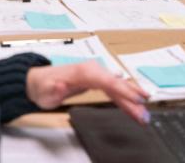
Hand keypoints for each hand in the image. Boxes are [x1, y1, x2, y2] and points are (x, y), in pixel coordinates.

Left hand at [26, 61, 149, 123]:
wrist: (40, 81)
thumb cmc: (43, 87)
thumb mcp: (46, 91)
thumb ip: (54, 89)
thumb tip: (62, 85)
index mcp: (83, 71)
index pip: (107, 81)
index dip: (123, 91)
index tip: (136, 100)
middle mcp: (92, 70)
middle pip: (117, 85)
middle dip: (132, 99)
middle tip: (144, 114)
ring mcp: (96, 75)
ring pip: (119, 88)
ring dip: (132, 101)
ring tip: (144, 114)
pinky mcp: (97, 81)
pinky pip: (115, 90)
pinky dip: (126, 99)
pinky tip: (136, 105)